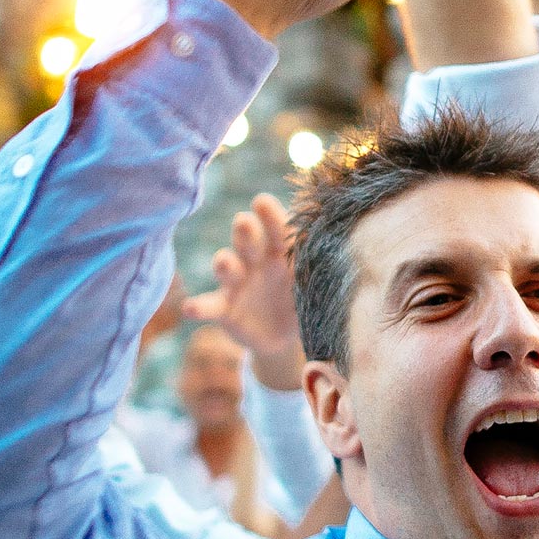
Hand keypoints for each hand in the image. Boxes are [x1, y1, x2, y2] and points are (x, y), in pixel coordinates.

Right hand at [185, 194, 304, 389]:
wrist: (286, 336)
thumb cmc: (301, 298)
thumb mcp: (314, 283)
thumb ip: (320, 264)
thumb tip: (348, 243)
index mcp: (279, 250)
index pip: (275, 228)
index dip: (269, 215)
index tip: (262, 202)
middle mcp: (254, 261)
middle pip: (247, 241)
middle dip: (245, 231)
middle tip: (244, 222)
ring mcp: (237, 284)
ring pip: (227, 269)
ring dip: (224, 264)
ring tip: (224, 262)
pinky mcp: (224, 309)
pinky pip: (209, 306)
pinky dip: (198, 306)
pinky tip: (190, 309)